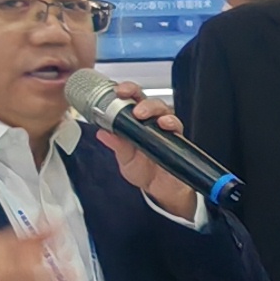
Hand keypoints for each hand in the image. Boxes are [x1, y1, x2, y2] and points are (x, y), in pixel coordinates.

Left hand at [98, 92, 197, 214]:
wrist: (161, 190)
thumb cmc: (145, 171)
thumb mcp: (125, 159)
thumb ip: (116, 145)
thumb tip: (103, 133)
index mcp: (136, 123)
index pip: (130, 100)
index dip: (124, 91)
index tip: (116, 90)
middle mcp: (151, 123)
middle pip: (146, 99)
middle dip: (136, 94)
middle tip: (125, 96)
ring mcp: (165, 129)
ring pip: (162, 108)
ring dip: (152, 107)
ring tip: (141, 113)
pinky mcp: (176, 139)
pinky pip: (176, 126)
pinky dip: (171, 123)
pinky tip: (164, 124)